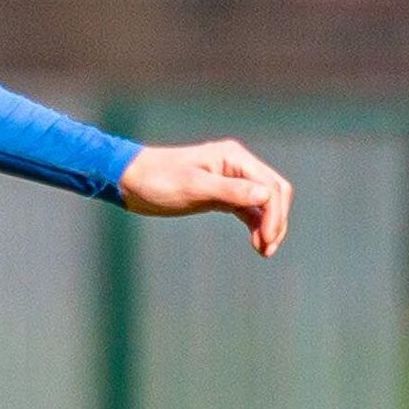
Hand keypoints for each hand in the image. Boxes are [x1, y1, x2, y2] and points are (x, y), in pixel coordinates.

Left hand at [118, 138, 292, 256]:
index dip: (274, 214)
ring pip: (265, 203)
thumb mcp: (193, 187)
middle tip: (268, 248)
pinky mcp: (221, 195)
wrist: (131, 181)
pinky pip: (249, 210)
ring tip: (264, 251)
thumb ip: (230, 191)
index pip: (269, 186)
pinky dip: (256, 225)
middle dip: (277, 220)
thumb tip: (266, 197)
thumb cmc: (158, 179)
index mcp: (234, 157)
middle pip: (274, 192)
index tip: (267, 240)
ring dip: (269, 225)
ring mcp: (231, 180)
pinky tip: (256, 244)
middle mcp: (237, 166)